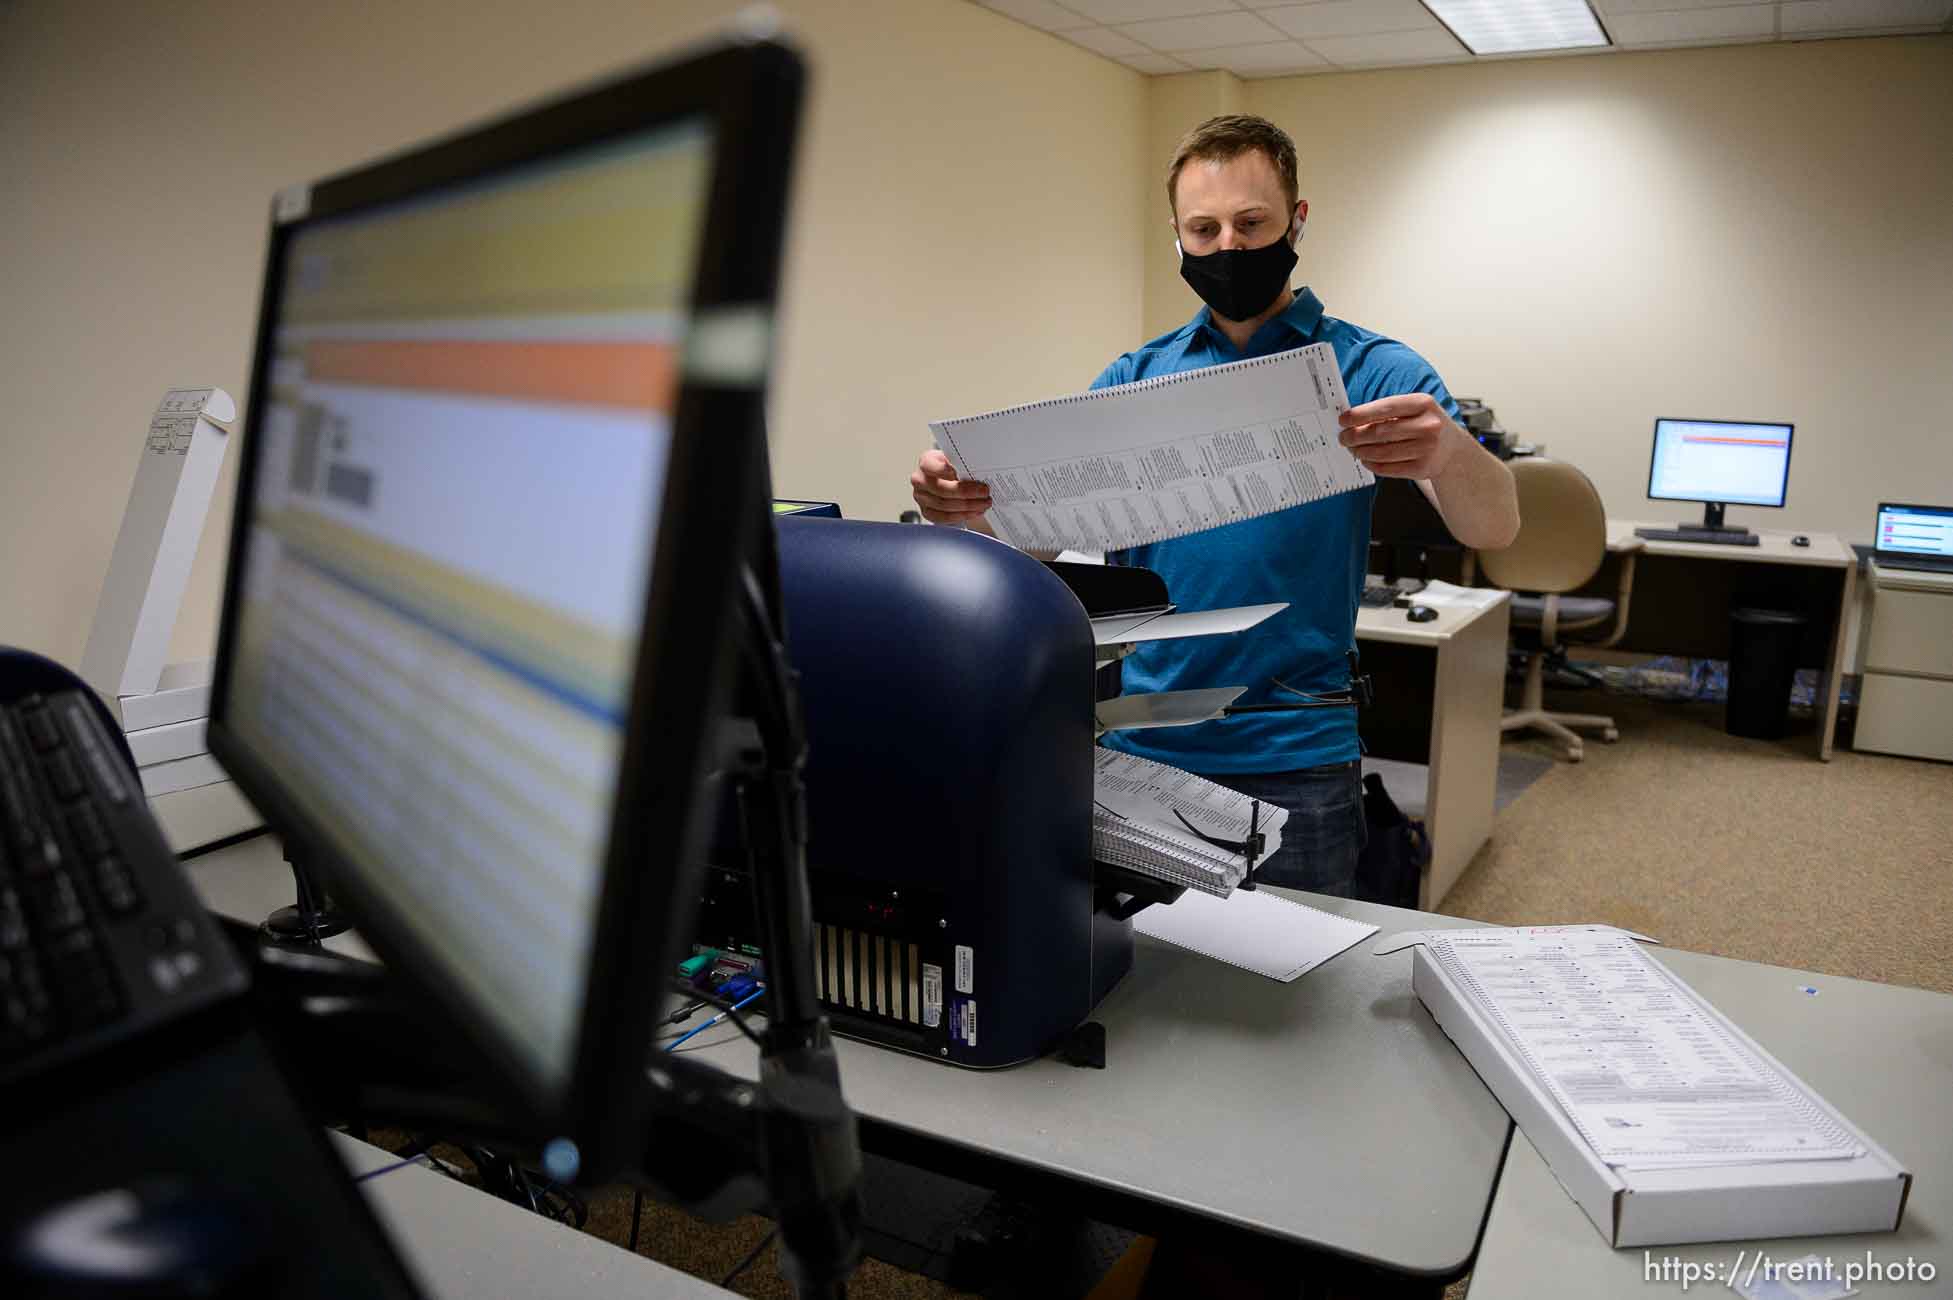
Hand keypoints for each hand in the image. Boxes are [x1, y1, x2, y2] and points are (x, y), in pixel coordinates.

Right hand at [910, 449, 993, 528]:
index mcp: (926, 462)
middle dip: (966, 492)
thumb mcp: (957, 458)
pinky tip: (974, 512)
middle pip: (941, 489)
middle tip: (984, 492)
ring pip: (944, 505)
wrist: (948, 478)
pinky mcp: (927, 512)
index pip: (931, 466)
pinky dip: (961, 516)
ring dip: (967, 506)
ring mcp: (921, 498)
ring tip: (983, 503)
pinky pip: (943, 518)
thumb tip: (977, 470)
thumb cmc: (954, 467)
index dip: (946, 470)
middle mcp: (920, 480)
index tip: (967, 472)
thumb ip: (962, 463)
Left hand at [1338, 394, 1465, 480]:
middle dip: (1355, 436)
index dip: (1360, 415)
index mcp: (1423, 403)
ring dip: (1361, 452)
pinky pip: (1388, 469)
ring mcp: (1427, 449)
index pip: (1385, 408)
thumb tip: (1354, 420)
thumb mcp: (1416, 409)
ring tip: (1353, 449)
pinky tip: (1366, 459)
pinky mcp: (1423, 468)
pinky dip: (1372, 464)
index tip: (1343, 420)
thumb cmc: (1427, 424)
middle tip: (1344, 437)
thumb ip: (1389, 411)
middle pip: (1380, 432)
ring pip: (1382, 453)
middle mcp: (1428, 425)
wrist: (1453, 450)